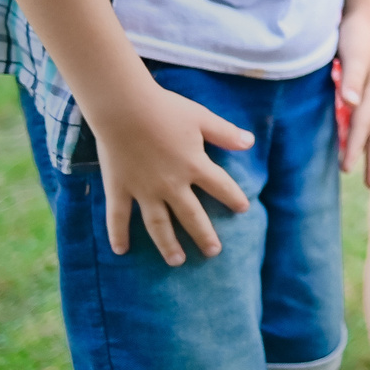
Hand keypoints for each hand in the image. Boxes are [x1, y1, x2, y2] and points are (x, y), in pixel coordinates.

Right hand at [82, 75, 253, 265]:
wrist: (125, 108)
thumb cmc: (166, 109)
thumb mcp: (202, 118)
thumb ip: (226, 133)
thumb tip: (251, 142)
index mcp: (195, 166)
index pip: (221, 186)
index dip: (233, 198)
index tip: (243, 209)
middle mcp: (171, 184)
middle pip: (192, 215)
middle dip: (204, 235)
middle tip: (213, 252)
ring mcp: (144, 190)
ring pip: (158, 224)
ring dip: (168, 244)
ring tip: (177, 261)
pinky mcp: (119, 188)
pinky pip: (118, 217)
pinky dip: (118, 234)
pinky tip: (121, 250)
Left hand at [336, 0, 369, 187]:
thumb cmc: (359, 30)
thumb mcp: (354, 52)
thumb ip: (351, 77)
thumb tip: (350, 105)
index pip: (363, 126)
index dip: (355, 147)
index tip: (347, 171)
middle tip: (368, 184)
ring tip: (365, 165)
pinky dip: (367, 128)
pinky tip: (359, 131)